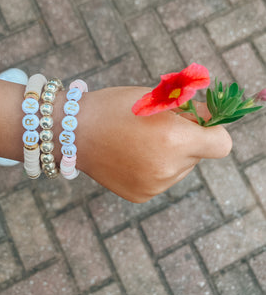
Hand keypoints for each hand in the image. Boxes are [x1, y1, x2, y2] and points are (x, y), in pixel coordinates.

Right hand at [76, 87, 232, 202]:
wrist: (73, 132)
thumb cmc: (114, 107)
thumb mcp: (154, 99)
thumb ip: (190, 110)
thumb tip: (214, 119)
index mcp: (174, 139)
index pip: (222, 144)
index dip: (213, 132)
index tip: (199, 125)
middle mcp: (168, 168)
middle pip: (199, 155)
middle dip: (187, 141)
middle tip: (158, 128)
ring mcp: (155, 186)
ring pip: (180, 168)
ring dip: (170, 155)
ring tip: (139, 142)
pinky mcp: (142, 195)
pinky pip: (162, 180)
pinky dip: (154, 168)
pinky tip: (131, 157)